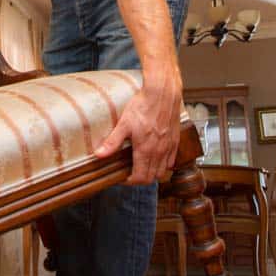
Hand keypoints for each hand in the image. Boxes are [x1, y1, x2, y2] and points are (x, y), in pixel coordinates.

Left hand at [94, 63, 182, 184]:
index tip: (122, 177)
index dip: (130, 181)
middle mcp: (159, 152)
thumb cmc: (144, 106)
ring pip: (163, 171)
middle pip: (152, 178)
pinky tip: (156, 156)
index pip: (140, 178)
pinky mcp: (176, 140)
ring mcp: (169, 147)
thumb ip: (112, 142)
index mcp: (146, 150)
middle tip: (130, 172)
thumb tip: (99, 155)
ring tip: (141, 165)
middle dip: (140, 179)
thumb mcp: (124, 124)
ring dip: (152, 173)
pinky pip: (172, 160)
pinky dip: (164, 164)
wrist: (163, 93)